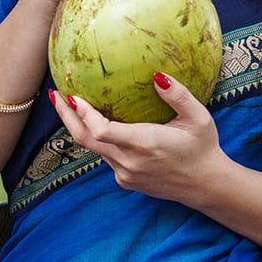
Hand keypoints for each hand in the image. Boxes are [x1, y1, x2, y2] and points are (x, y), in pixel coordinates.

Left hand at [47, 73, 223, 205]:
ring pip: (94, 150)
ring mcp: (126, 174)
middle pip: (86, 141)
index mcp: (146, 144)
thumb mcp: (198, 118)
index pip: (102, 132)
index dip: (83, 115)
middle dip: (67, 117)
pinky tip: (97, 124)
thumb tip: (157, 75)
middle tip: (55, 95)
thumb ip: (178, 96)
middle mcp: (130, 162)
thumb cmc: (203, 148)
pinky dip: (98, 140)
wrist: (206, 185)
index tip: (72, 96)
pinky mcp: (126, 180)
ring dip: (80, 127)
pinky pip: (106, 157)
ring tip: (71, 104)